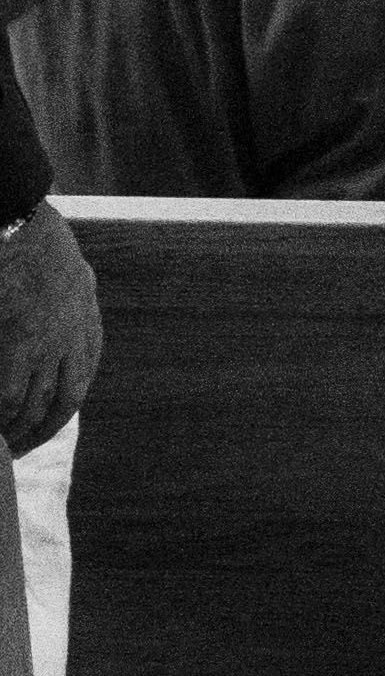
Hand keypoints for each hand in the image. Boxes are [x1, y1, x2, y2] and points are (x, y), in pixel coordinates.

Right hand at [0, 207, 94, 456]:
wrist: (20, 227)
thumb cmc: (33, 238)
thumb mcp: (65, 265)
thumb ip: (70, 288)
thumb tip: (71, 289)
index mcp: (83, 316)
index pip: (84, 369)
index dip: (67, 397)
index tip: (52, 416)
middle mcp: (72, 337)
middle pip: (66, 399)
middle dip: (47, 428)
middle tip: (25, 446)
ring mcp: (45, 344)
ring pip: (36, 404)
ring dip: (20, 431)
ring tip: (4, 447)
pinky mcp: (18, 346)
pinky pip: (10, 396)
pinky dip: (2, 417)